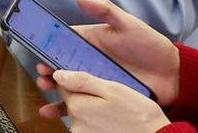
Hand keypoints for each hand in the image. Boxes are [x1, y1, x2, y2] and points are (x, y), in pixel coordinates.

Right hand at [34, 0, 180, 107]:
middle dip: (48, 69)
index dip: (49, 46)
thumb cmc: (150, 44)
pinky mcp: (105, 97)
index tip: (39, 51)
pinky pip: (85, 103)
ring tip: (46, 90)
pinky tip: (58, 112)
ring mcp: (97, 80)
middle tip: (42, 74)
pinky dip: (69, 108)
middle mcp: (90, 61)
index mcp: (91, 42)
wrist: (173, 74)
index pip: (64, 43)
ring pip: (70, 85)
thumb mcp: (129, 24)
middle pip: (62, 64)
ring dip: (54, 88)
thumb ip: (106, 10)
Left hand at [37, 68, 167, 131]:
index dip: (72, 76)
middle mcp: (76, 124)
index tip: (82, 72)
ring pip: (80, 113)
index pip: (63, 85)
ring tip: (111, 107)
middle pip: (71, 100)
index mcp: (78, 107)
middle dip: (82, 93)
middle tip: (103, 91)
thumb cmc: (139, 115)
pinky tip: (111, 117)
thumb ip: (83, 81)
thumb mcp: (113, 89)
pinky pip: (88, 125)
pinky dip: (96, 119)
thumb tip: (57, 75)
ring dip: (90, 107)